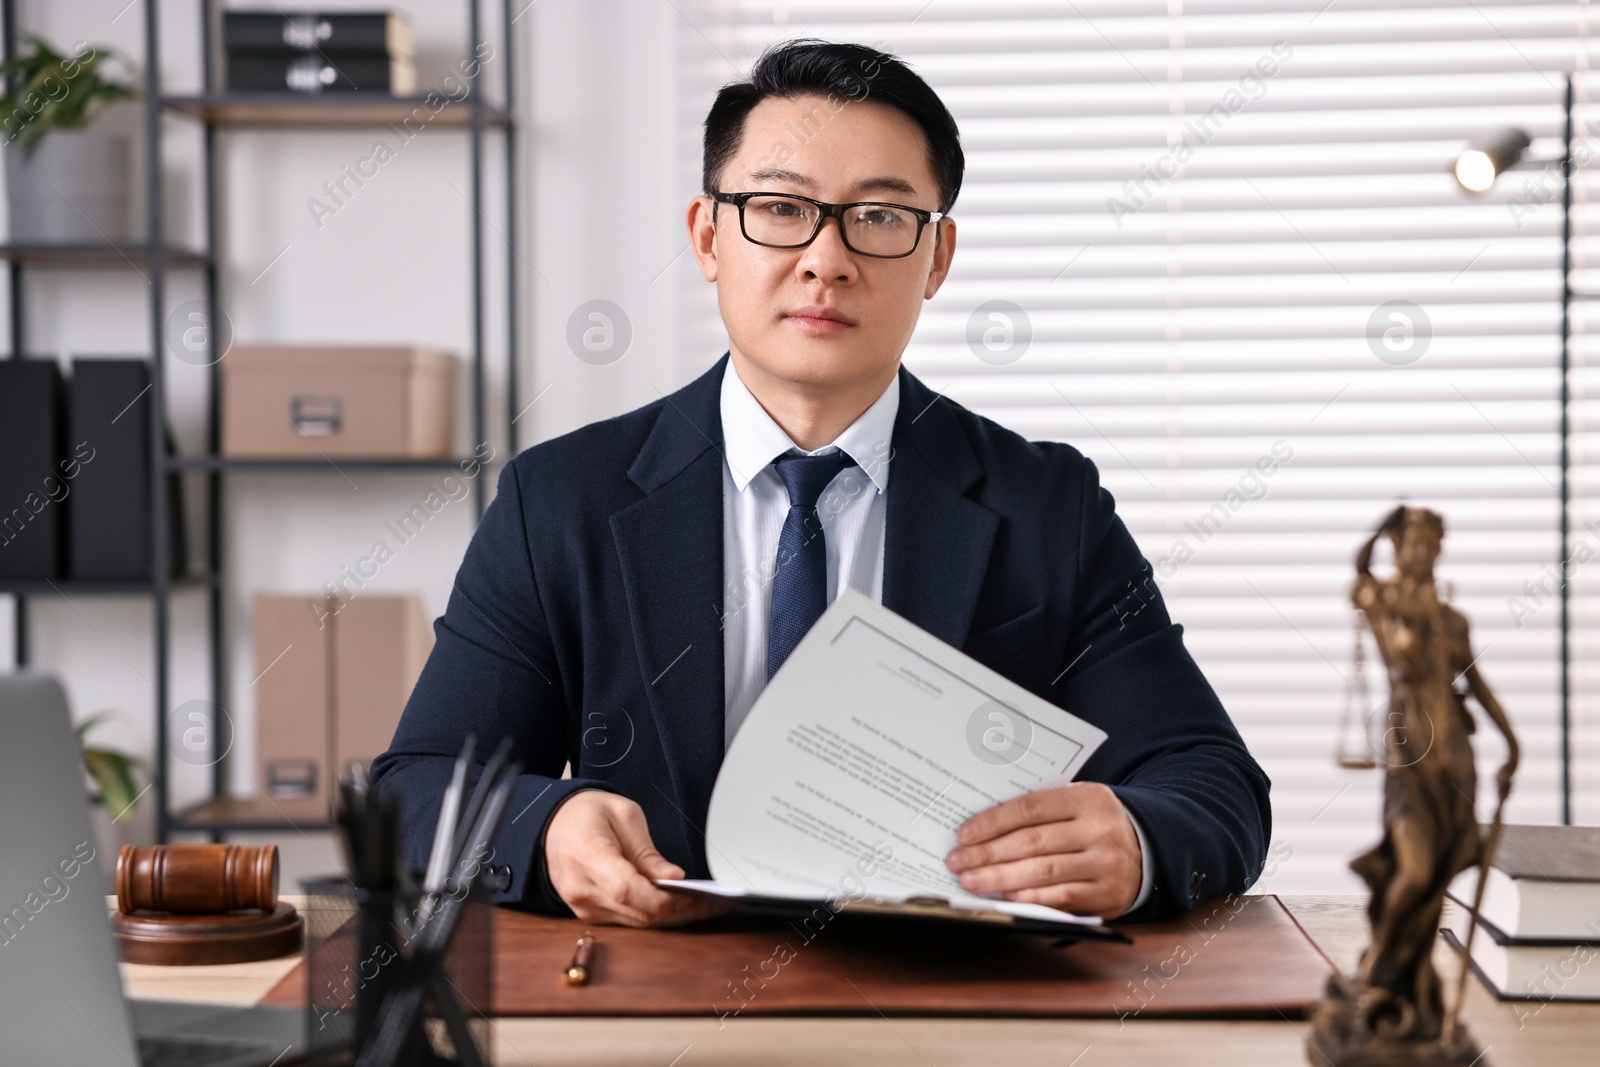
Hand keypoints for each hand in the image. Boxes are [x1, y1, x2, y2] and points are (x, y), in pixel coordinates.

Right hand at [544, 790, 732, 926]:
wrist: (550, 823)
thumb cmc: (585, 813)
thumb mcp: (623, 815)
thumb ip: (647, 852)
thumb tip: (673, 880)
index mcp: (588, 856)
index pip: (630, 890)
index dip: (667, 898)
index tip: (698, 892)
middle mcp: (582, 889)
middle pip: (639, 913)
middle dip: (680, 910)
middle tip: (715, 902)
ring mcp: (583, 906)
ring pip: (637, 923)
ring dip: (672, 916)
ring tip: (705, 905)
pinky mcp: (589, 913)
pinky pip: (628, 921)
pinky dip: (655, 915)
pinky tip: (678, 906)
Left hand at [944, 782, 1143, 917]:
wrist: (1149, 848)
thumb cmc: (1095, 823)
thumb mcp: (1077, 803)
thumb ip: (1041, 809)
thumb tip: (984, 824)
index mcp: (1087, 798)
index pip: (1030, 808)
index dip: (993, 821)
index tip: (964, 834)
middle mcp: (1099, 830)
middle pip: (1032, 842)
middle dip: (987, 854)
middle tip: (957, 862)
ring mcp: (1105, 864)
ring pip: (1043, 872)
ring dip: (1000, 878)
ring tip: (971, 881)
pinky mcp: (1108, 895)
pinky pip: (1060, 898)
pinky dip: (1028, 897)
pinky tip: (1004, 896)